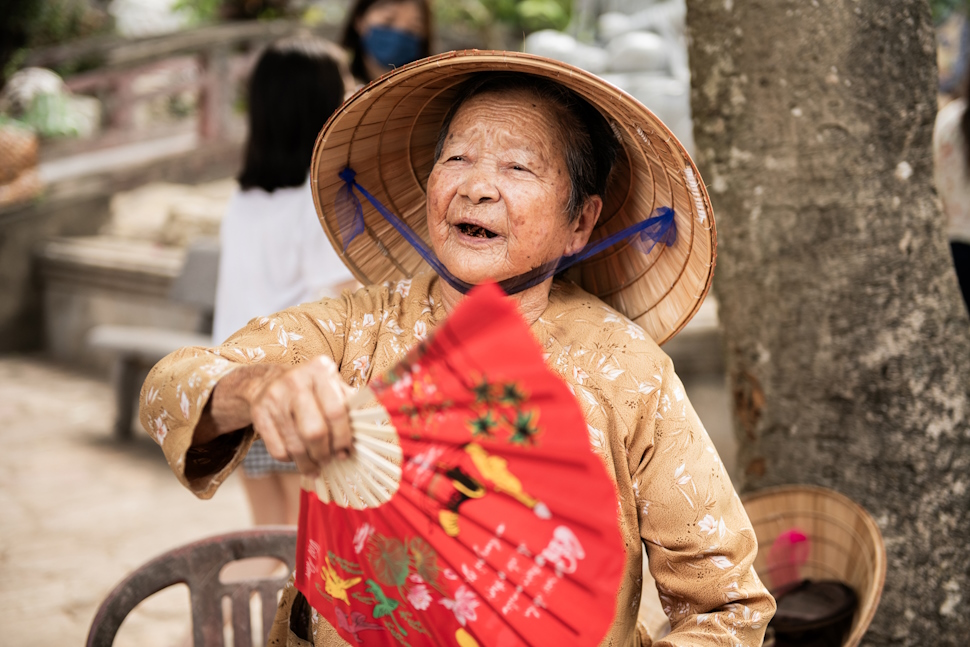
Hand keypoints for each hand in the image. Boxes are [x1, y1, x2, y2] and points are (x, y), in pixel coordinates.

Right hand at [198, 356, 352, 476]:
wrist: (267, 381)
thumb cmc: (312, 389)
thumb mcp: (332, 387)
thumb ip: (350, 406)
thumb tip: (366, 435)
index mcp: (320, 370)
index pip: (336, 411)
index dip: (343, 437)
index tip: (347, 451)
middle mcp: (295, 380)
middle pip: (314, 431)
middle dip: (325, 453)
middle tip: (330, 460)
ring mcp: (274, 397)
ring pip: (295, 445)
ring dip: (309, 463)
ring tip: (316, 466)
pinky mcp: (259, 413)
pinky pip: (277, 450)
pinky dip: (290, 460)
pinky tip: (297, 457)